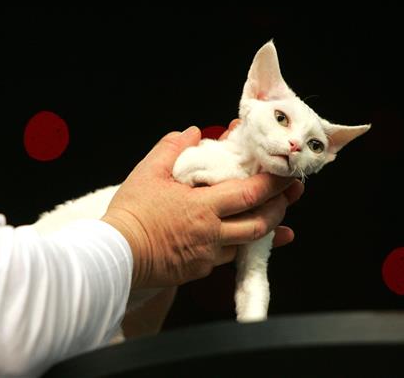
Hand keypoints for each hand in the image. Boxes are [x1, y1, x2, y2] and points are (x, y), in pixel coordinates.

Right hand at [102, 125, 303, 288]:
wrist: (114, 256)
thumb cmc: (131, 213)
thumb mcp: (148, 172)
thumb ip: (173, 147)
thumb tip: (193, 132)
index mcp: (203, 207)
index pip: (251, 193)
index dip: (274, 183)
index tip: (287, 174)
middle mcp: (212, 234)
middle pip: (260, 224)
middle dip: (280, 209)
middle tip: (289, 196)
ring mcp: (207, 256)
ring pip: (248, 245)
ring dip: (264, 231)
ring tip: (277, 220)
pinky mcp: (198, 271)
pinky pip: (227, 259)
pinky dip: (238, 246)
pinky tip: (239, 240)